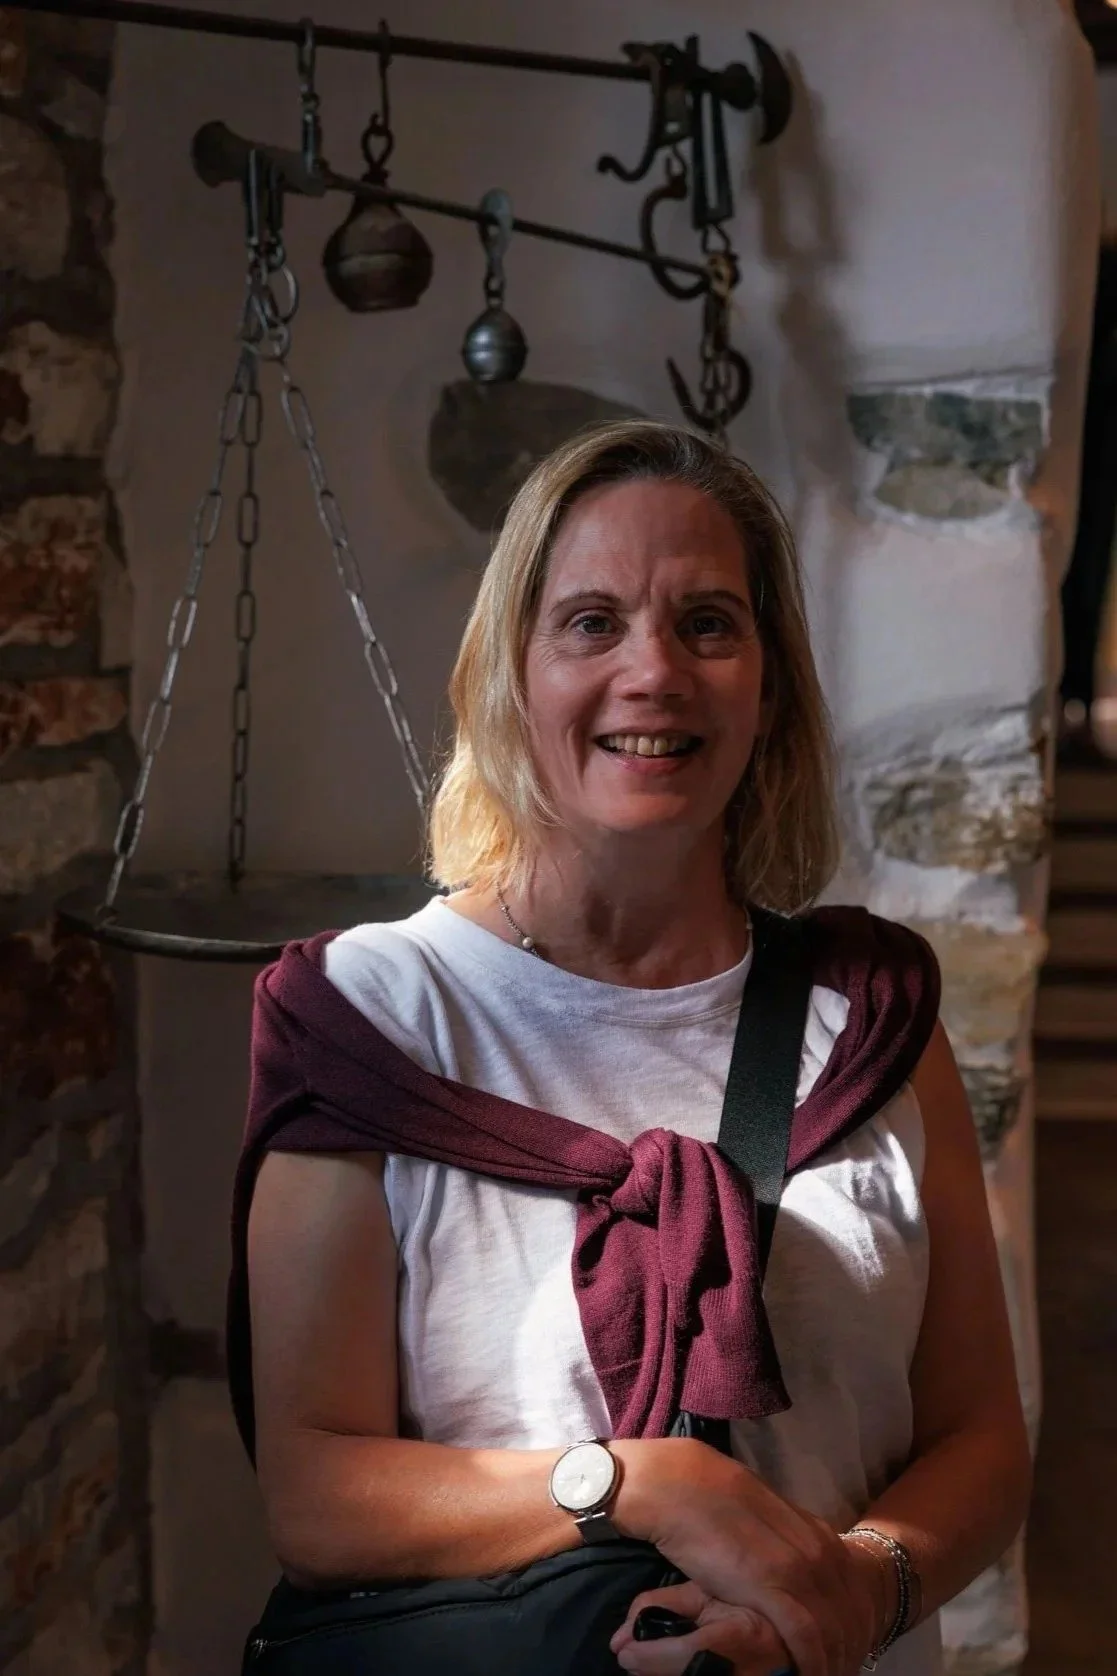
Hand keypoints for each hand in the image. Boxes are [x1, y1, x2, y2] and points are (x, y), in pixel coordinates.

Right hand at [615, 1440, 885, 1675]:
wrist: (681, 1485)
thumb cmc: (715, 1505)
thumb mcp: (766, 1525)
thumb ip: (787, 1545)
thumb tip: (792, 1568)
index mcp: (818, 1535)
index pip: (856, 1591)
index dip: (857, 1625)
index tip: (849, 1649)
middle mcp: (818, 1551)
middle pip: (853, 1614)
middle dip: (850, 1648)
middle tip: (842, 1671)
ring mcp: (797, 1567)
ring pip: (834, 1629)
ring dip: (834, 1659)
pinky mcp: (772, 1586)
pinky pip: (806, 1636)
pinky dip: (813, 1662)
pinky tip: (810, 1675)